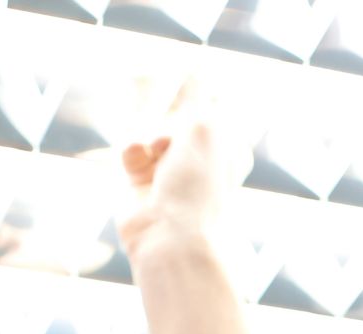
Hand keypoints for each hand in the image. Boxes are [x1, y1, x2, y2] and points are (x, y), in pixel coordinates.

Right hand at [117, 100, 245, 257]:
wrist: (169, 238)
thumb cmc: (195, 186)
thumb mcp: (203, 128)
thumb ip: (197, 93)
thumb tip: (195, 65)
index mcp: (230, 146)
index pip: (211, 105)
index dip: (196, 102)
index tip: (192, 104)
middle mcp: (202, 158)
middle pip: (177, 114)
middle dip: (168, 119)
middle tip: (170, 134)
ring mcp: (171, 169)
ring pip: (150, 127)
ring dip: (149, 135)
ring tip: (155, 153)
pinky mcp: (142, 180)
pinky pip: (132, 148)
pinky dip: (133, 152)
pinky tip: (138, 167)